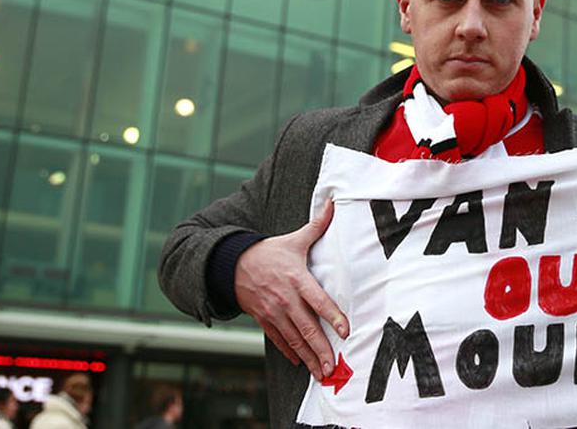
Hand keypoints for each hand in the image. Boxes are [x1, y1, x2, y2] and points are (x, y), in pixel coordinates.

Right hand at [235, 199, 348, 380]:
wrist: (231, 264)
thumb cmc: (268, 252)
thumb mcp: (293, 239)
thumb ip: (317, 225)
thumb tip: (333, 203)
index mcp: (296, 279)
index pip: (318, 300)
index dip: (332, 316)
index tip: (345, 331)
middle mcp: (285, 299)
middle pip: (307, 327)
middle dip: (321, 349)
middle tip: (334, 368)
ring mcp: (273, 312)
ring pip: (294, 339)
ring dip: (309, 357)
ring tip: (322, 373)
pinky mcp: (264, 320)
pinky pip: (278, 339)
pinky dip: (290, 352)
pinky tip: (301, 363)